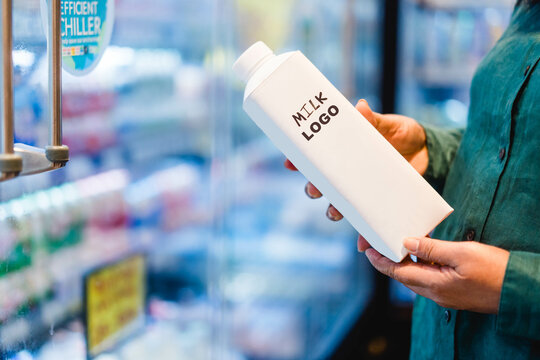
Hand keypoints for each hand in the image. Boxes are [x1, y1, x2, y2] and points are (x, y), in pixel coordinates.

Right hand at [284, 99, 428, 220]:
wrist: (428, 151)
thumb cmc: (402, 133)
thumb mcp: (389, 124)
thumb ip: (374, 120)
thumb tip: (360, 107)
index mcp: (345, 153)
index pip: (316, 157)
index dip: (299, 161)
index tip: (289, 163)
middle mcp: (348, 174)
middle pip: (322, 185)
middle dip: (313, 189)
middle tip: (315, 189)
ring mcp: (362, 190)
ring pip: (338, 205)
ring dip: (333, 211)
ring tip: (335, 213)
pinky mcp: (378, 204)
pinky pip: (366, 222)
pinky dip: (363, 234)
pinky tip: (363, 243)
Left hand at [357, 236, 509, 313]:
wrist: (522, 290)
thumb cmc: (496, 270)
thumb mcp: (462, 253)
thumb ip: (432, 249)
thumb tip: (406, 243)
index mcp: (434, 284)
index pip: (397, 272)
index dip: (380, 261)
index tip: (367, 250)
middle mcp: (436, 293)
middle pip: (403, 276)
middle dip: (388, 260)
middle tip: (378, 243)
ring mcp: (445, 295)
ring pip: (416, 277)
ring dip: (405, 262)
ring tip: (397, 243)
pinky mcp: (454, 292)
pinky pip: (429, 278)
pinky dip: (421, 265)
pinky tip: (423, 252)